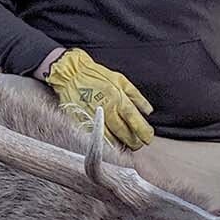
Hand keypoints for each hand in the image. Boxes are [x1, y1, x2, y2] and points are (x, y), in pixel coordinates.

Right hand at [39, 48, 154, 149]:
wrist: (71, 74)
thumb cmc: (96, 75)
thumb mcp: (121, 80)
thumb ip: (137, 96)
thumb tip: (148, 111)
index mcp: (118, 99)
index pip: (135, 121)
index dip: (144, 133)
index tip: (148, 138)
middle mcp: (107, 110)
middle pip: (125, 134)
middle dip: (134, 142)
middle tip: (139, 144)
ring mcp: (94, 118)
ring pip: (111, 140)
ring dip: (121, 146)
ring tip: (126, 146)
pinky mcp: (82, 122)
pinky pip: (97, 138)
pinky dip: (106, 143)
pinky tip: (111, 144)